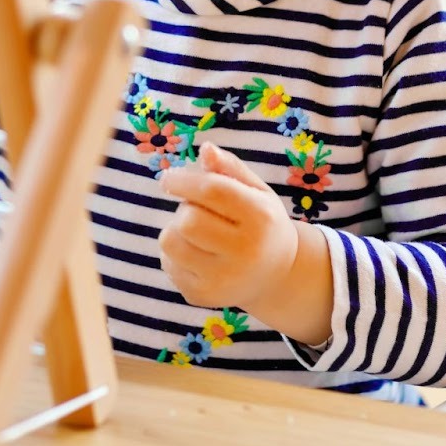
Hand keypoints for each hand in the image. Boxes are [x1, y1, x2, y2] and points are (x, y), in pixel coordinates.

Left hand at [158, 143, 298, 312]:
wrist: (277, 276)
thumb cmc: (261, 224)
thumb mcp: (256, 190)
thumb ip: (230, 168)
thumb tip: (205, 149)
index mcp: (260, 217)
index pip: (212, 191)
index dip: (183, 180)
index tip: (168, 178)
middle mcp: (245, 251)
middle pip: (188, 219)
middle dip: (185, 208)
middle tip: (197, 209)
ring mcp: (223, 279)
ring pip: (171, 242)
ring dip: (176, 229)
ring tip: (195, 231)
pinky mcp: (203, 296)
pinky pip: (168, 264)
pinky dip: (174, 253)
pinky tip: (196, 253)